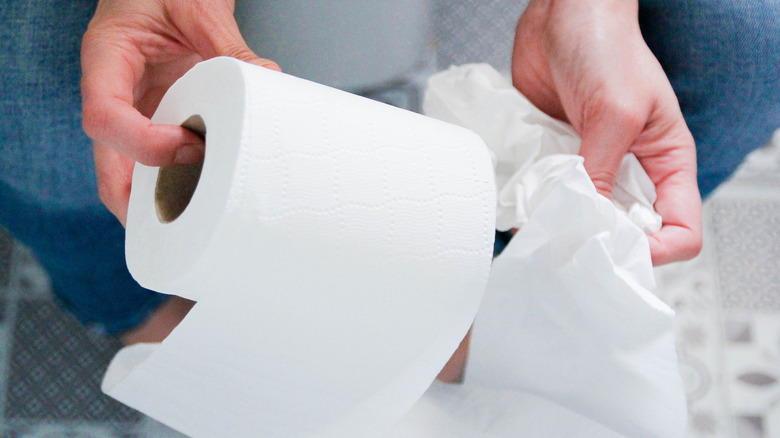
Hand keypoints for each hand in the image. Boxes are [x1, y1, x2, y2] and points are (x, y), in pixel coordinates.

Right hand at [81, 0, 278, 224]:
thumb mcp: (198, 6)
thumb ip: (228, 44)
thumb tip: (267, 77)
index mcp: (107, 57)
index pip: (103, 115)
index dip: (142, 143)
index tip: (187, 147)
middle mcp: (112, 89)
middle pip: (107, 160)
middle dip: (134, 200)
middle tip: (178, 223)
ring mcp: (132, 107)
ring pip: (126, 167)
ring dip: (154, 197)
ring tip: (194, 217)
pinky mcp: (154, 114)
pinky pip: (153, 156)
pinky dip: (172, 179)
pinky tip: (200, 192)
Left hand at [512, 0, 701, 264]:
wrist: (561, 15)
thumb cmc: (607, 46)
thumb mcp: (616, 113)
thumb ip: (600, 171)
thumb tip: (584, 220)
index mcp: (665, 160)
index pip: (679, 226)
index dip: (656, 250)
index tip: (619, 253)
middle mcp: (628, 167)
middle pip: (624, 229)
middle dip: (599, 242)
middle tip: (568, 246)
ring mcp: (590, 162)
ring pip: (580, 214)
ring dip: (558, 223)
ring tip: (539, 224)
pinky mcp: (557, 154)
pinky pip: (547, 191)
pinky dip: (534, 201)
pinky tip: (522, 200)